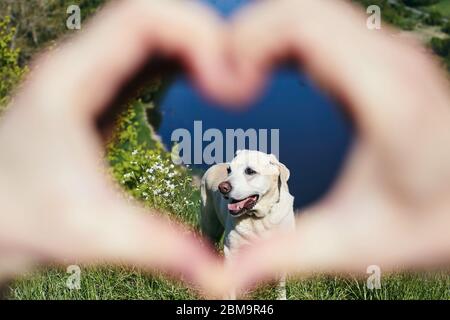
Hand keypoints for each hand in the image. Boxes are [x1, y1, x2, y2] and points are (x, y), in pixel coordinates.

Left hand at [0, 0, 235, 296]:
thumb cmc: (18, 223)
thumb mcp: (93, 235)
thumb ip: (160, 248)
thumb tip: (218, 274)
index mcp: (70, 82)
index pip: (139, 18)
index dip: (194, 32)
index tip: (227, 74)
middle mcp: (77, 67)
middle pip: (150, 15)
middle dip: (202, 34)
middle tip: (239, 72)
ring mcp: (87, 77)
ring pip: (149, 32)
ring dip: (192, 44)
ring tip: (228, 75)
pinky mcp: (97, 93)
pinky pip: (145, 57)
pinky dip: (180, 60)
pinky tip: (200, 81)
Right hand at [227, 0, 449, 292]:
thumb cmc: (430, 224)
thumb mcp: (354, 244)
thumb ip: (286, 252)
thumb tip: (228, 275)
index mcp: (386, 98)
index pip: (307, 26)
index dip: (252, 39)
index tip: (227, 82)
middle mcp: (391, 61)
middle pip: (304, 7)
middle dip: (251, 32)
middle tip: (224, 80)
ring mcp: (389, 54)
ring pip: (314, 10)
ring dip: (268, 33)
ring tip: (240, 76)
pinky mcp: (382, 59)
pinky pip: (325, 27)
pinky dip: (288, 40)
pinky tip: (271, 73)